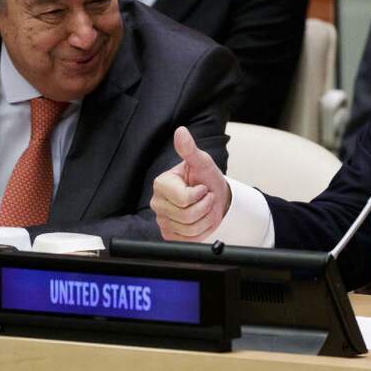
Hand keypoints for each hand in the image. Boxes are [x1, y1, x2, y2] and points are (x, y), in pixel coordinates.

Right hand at [151, 126, 229, 240]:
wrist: (214, 196)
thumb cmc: (205, 177)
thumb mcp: (201, 162)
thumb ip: (190, 149)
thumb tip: (181, 132)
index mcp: (161, 184)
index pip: (183, 199)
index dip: (200, 194)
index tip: (201, 186)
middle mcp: (157, 203)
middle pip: (187, 216)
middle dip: (205, 206)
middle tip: (205, 196)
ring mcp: (163, 220)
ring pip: (190, 228)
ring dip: (205, 217)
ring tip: (204, 206)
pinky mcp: (169, 234)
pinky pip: (190, 239)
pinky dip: (202, 230)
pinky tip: (201, 218)